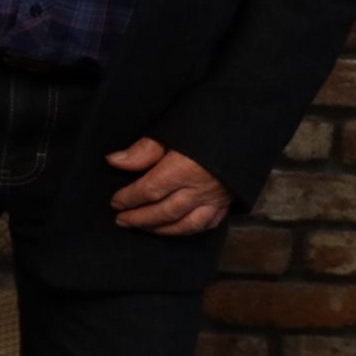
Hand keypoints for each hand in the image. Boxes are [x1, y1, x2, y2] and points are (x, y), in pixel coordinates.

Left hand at [106, 138, 232, 235]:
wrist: (242, 128)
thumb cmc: (203, 126)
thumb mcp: (169, 131)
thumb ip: (142, 151)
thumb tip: (114, 161)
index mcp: (183, 168)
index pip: (149, 191)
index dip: (129, 198)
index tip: (115, 202)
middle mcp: (200, 188)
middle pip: (164, 211)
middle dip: (139, 218)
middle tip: (121, 220)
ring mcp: (216, 199)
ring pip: (185, 224)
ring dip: (160, 229)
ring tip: (141, 227)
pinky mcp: (227, 203)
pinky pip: (207, 225)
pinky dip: (187, 230)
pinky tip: (173, 229)